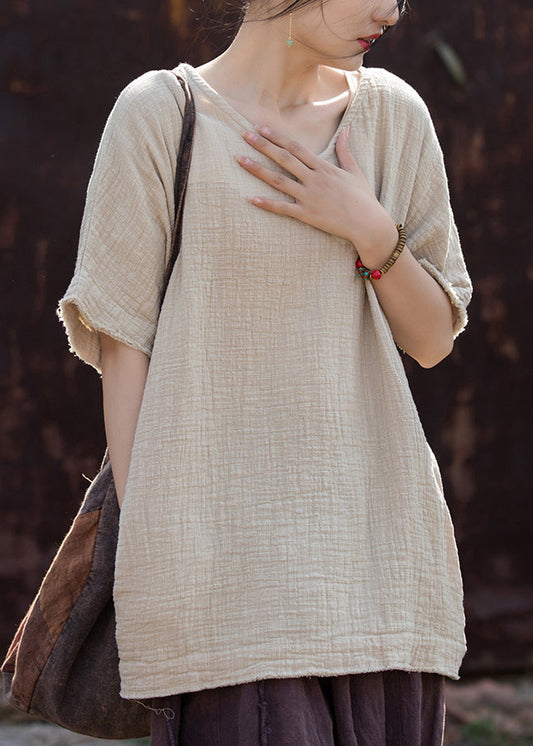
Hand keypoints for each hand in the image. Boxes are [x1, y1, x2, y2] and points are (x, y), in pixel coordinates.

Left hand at [235, 125, 396, 260]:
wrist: (368, 224)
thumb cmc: (363, 198)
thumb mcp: (355, 171)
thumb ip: (345, 150)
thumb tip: (346, 129)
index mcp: (324, 167)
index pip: (296, 147)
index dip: (278, 137)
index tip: (261, 127)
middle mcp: (314, 179)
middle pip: (284, 159)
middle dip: (262, 145)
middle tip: (244, 134)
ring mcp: (309, 197)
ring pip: (278, 180)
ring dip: (257, 169)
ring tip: (239, 159)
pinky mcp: (307, 215)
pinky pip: (283, 208)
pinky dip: (266, 204)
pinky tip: (250, 198)